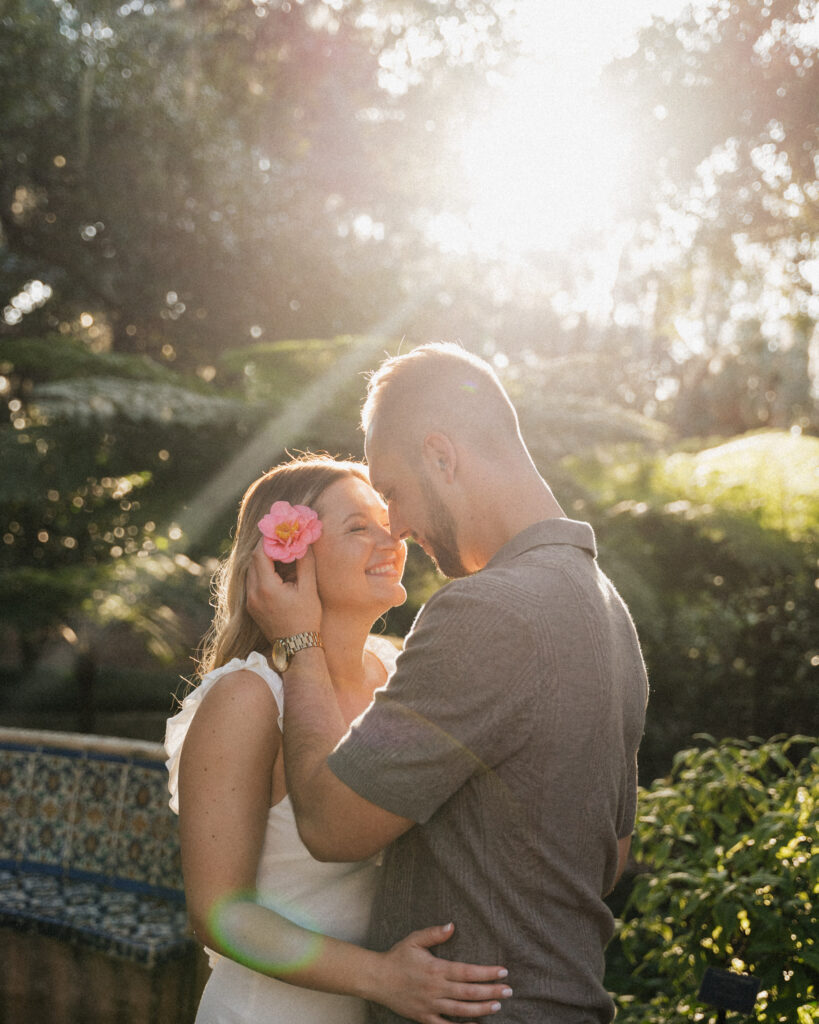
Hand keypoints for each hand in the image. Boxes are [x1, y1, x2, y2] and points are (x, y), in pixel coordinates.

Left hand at [246, 541, 321, 640]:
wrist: (297, 647)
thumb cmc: (306, 618)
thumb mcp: (308, 589)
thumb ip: (305, 562)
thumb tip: (303, 542)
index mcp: (266, 587)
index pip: (260, 554)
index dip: (269, 539)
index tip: (279, 530)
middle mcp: (253, 593)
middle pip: (253, 560)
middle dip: (266, 547)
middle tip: (280, 537)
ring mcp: (250, 601)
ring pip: (251, 570)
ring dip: (263, 559)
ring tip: (279, 551)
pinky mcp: (251, 607)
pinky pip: (252, 582)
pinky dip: (261, 571)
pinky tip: (275, 569)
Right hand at [371, 922, 511, 1023]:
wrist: (376, 978)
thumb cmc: (397, 957)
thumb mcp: (414, 939)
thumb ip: (434, 934)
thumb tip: (452, 926)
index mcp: (436, 969)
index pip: (467, 972)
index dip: (487, 973)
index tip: (503, 972)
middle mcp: (436, 988)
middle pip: (468, 992)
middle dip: (491, 992)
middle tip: (508, 991)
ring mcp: (430, 1005)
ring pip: (461, 1011)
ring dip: (481, 1009)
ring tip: (497, 1006)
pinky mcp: (424, 1017)